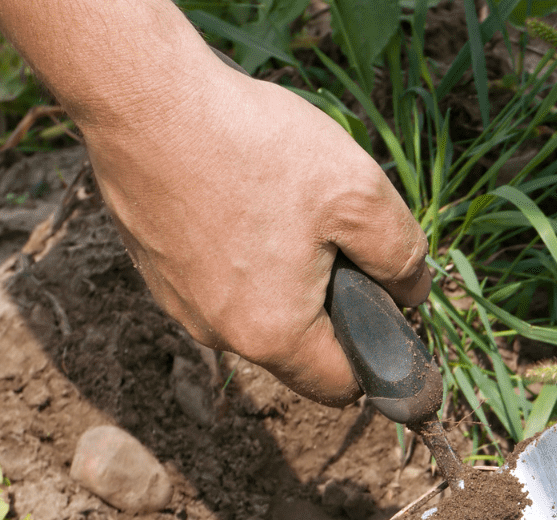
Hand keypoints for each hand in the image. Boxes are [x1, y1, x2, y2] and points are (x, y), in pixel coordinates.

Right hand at [83, 66, 431, 404]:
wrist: (142, 96)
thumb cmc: (254, 145)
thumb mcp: (359, 193)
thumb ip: (401, 255)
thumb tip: (413, 291)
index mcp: (272, 335)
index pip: (342, 386)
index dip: (376, 349)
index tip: (384, 298)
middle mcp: (217, 334)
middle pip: (298, 349)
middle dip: (330, 308)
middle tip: (336, 237)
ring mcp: (177, 302)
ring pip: (256, 311)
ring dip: (284, 277)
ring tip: (286, 207)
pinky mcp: (153, 266)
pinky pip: (216, 280)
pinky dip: (240, 253)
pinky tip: (242, 197)